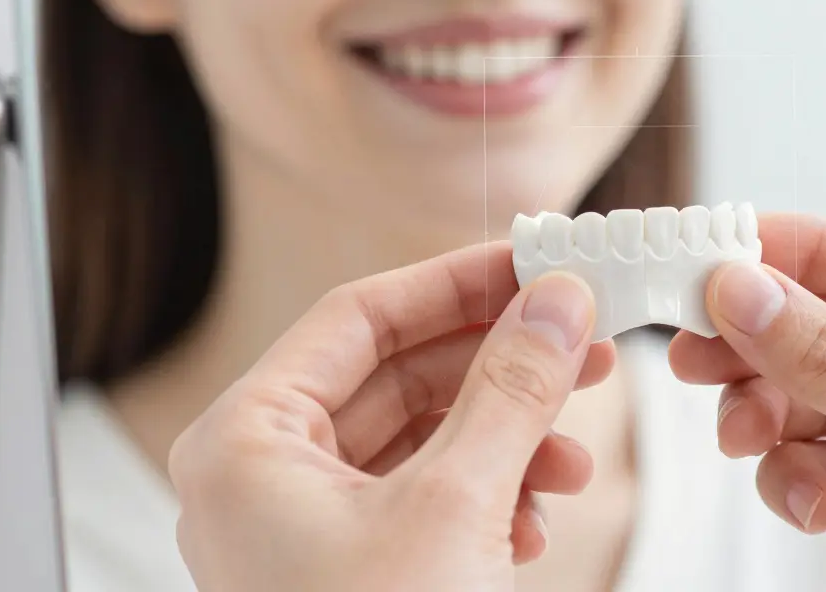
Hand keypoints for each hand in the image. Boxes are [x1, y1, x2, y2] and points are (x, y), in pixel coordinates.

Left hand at [168, 243, 613, 591]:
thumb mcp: (455, 510)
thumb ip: (509, 392)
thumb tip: (554, 303)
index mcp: (249, 444)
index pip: (359, 317)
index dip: (456, 282)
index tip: (534, 263)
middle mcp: (268, 476)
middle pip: (398, 374)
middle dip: (498, 364)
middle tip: (576, 339)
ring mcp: (309, 527)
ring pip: (424, 436)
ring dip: (508, 435)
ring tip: (571, 451)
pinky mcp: (355, 568)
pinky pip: (431, 495)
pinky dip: (492, 492)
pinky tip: (538, 514)